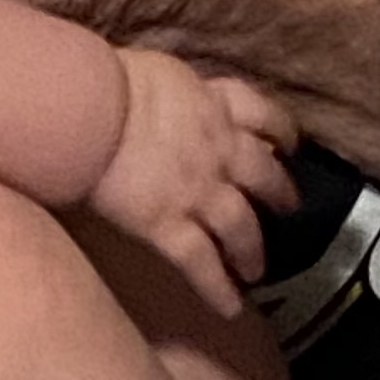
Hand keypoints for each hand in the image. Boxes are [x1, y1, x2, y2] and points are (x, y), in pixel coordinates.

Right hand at [84, 50, 294, 315]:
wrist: (90, 110)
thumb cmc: (108, 80)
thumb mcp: (159, 70)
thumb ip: (176, 91)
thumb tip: (167, 95)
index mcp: (215, 104)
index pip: (261, 114)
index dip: (280, 130)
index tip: (288, 143)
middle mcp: (219, 150)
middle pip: (263, 175)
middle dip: (280, 193)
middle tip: (288, 209)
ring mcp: (199, 192)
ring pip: (241, 227)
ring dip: (253, 250)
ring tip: (257, 270)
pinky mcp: (170, 227)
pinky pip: (202, 264)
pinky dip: (218, 288)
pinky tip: (231, 309)